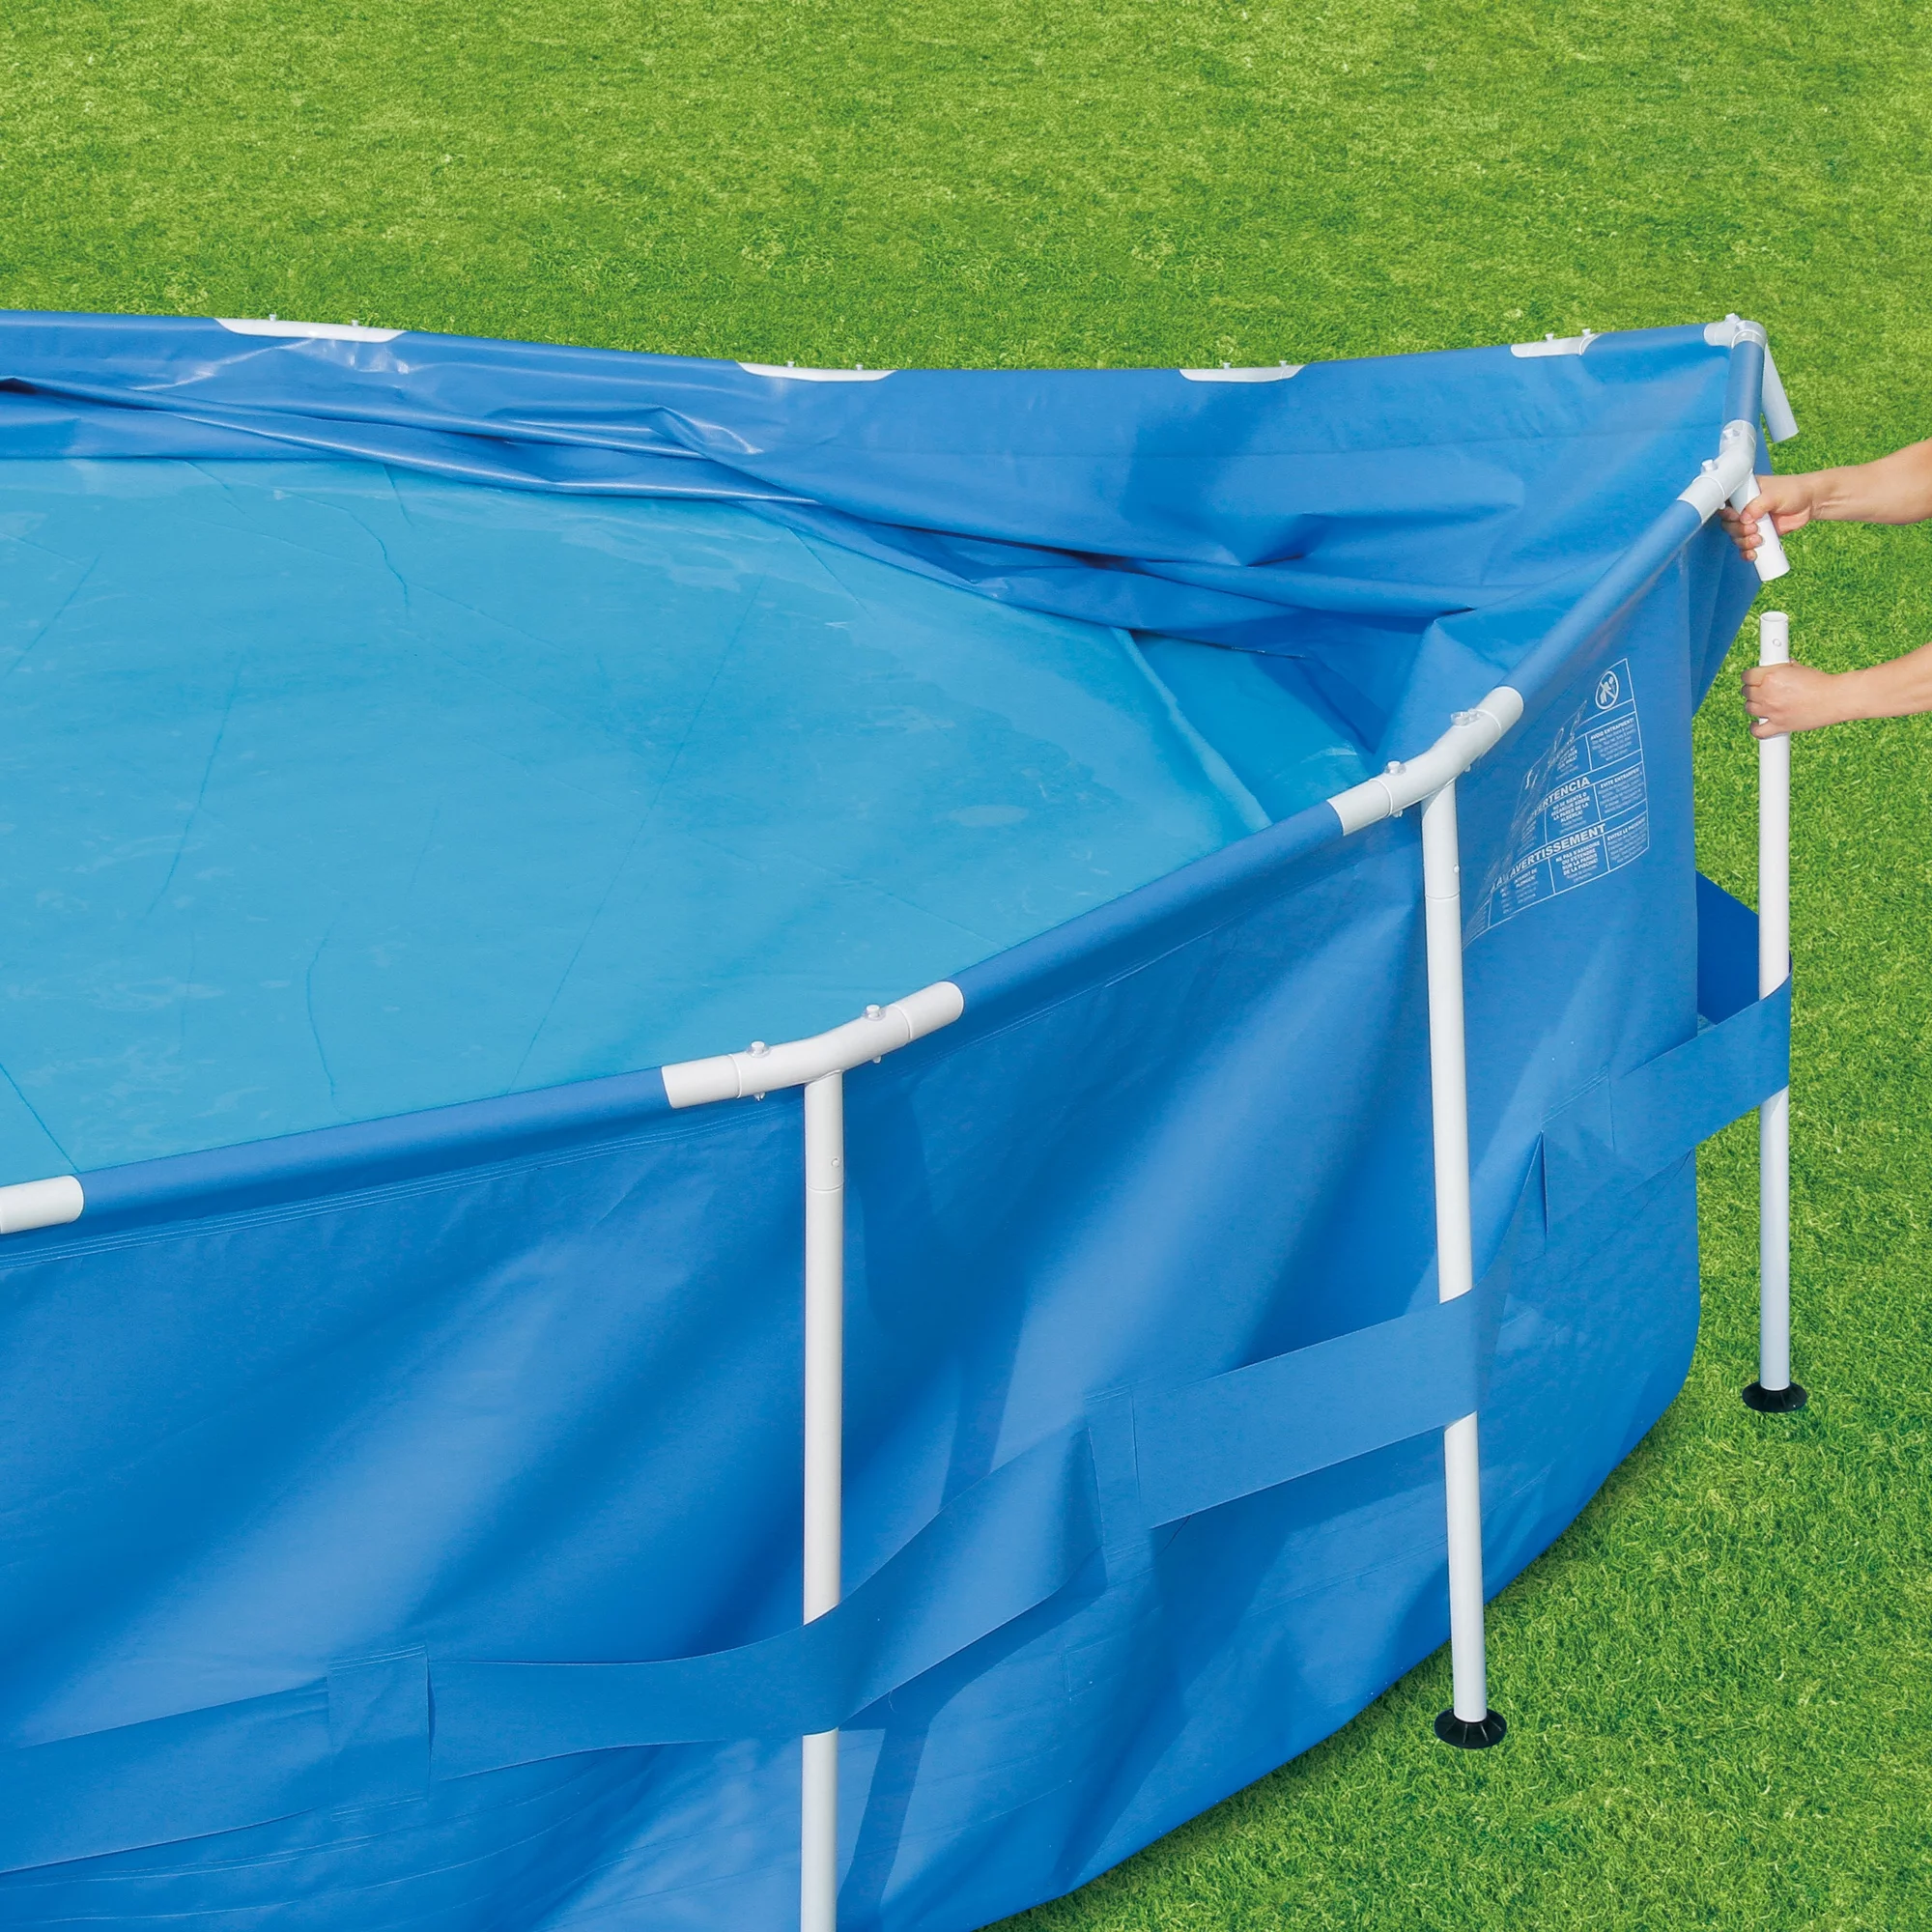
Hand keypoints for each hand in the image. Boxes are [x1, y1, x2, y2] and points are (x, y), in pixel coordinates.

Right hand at [1718, 474, 1816, 560]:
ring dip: (1745, 542)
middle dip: (1739, 530)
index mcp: (1744, 494)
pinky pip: (1747, 547)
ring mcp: (1752, 523)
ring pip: (1737, 538)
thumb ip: (1757, 506)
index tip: (1735, 517)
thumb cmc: (1793, 490)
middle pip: (1729, 525)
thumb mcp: (1773, 494)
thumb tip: (1744, 519)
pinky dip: (1747, 552)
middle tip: (1753, 527)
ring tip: (1759, 538)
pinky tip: (1753, 553)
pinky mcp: (1759, 535)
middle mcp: (1745, 509)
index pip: (1725, 505)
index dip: (1727, 514)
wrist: (1811, 502)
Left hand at [1740, 660, 1855, 736]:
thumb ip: (1782, 669)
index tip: (1754, 678)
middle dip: (1753, 690)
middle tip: (1763, 690)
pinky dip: (1754, 728)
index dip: (1750, 676)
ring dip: (1754, 705)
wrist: (1835, 698)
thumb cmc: (1820, 682)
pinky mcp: (1779, 725)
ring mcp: (1772, 711)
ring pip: (1749, 708)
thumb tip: (1778, 666)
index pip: (1746, 676)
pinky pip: (1757, 731)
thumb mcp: (1798, 669)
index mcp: (1771, 676)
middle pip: (1746, 692)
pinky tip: (1756, 723)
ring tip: (1765, 703)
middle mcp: (1768, 694)